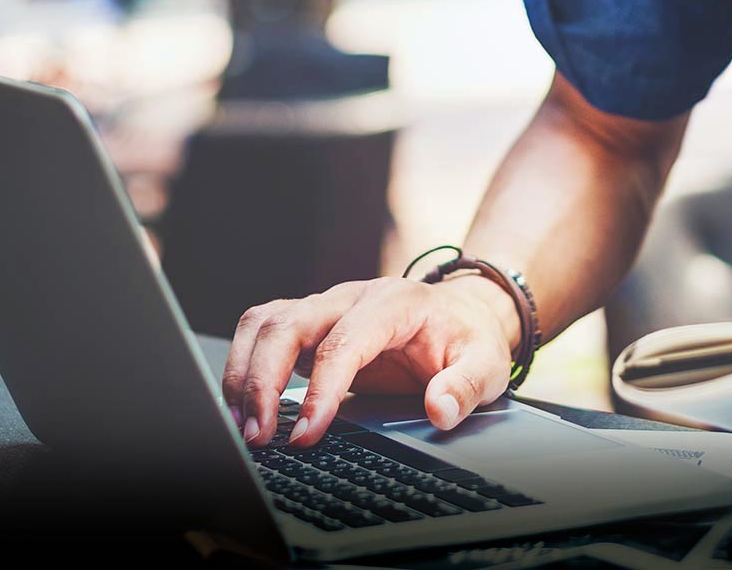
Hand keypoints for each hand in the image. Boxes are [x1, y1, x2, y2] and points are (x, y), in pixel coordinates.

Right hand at [221, 275, 518, 448]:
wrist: (463, 315)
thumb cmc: (469, 339)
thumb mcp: (486, 364)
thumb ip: (465, 386)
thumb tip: (440, 411)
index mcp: (395, 302)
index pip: (344, 342)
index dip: (321, 389)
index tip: (307, 432)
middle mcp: (352, 296)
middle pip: (288, 324)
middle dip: (264, 380)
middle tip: (260, 435)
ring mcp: (327, 306)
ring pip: (265, 323)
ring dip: (245, 373)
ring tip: (245, 426)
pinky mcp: (312, 322)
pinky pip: (264, 332)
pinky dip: (246, 365)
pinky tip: (245, 405)